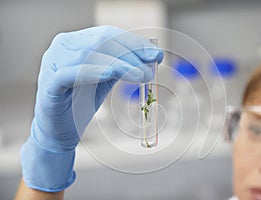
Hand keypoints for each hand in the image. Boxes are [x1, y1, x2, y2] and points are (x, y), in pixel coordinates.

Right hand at [20, 26, 162, 191]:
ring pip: (88, 54)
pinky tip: (111, 73)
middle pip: (100, 41)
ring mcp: (52, 63)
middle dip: (130, 54)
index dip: (133, 42)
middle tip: (150, 68)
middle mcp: (62, 46)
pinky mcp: (49, 84)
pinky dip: (92, 71)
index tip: (155, 54)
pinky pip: (70, 73)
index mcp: (76, 41)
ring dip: (119, 64)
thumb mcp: (106, 78)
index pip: (107, 34)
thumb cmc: (83, 102)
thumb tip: (153, 55)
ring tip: (141, 75)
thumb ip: (124, 65)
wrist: (60, 130)